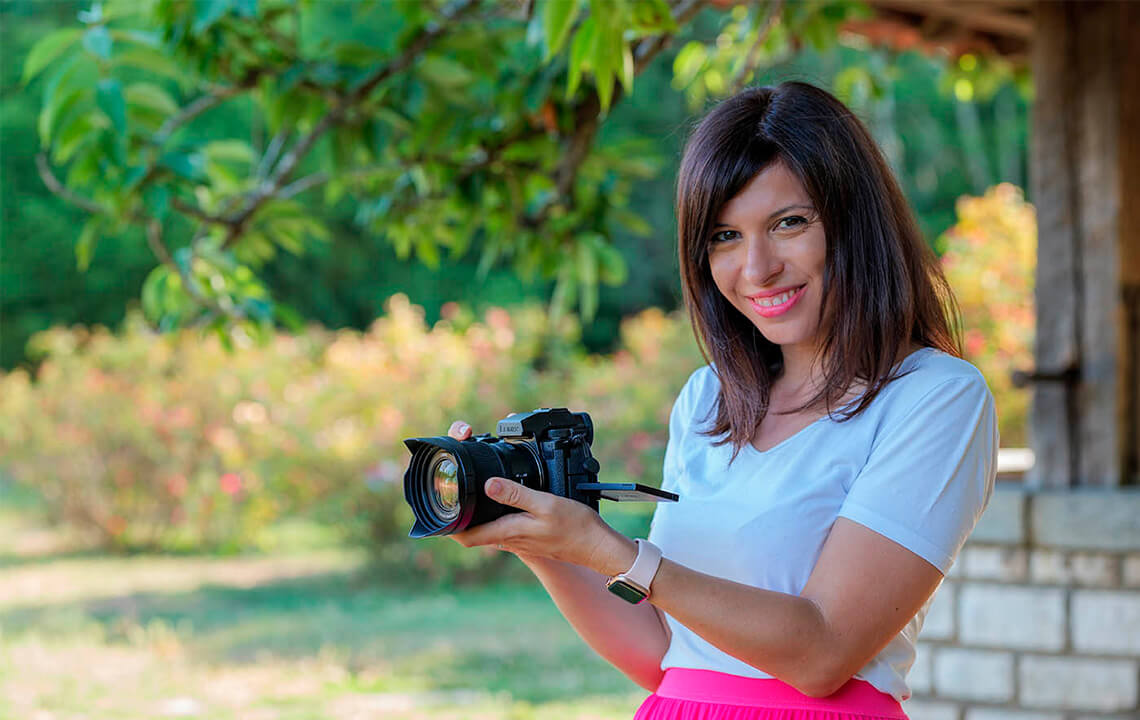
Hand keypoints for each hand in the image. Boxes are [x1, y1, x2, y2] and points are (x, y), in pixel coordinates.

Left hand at [444, 419, 634, 574]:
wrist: (596, 546)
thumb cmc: (575, 528)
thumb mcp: (545, 504)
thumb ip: (516, 494)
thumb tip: (488, 484)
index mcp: (508, 532)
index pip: (466, 536)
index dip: (446, 527)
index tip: (435, 511)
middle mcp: (508, 538)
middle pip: (472, 531)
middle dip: (456, 517)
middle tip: (448, 494)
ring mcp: (518, 538)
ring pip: (486, 528)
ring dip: (474, 515)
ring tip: (466, 493)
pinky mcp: (528, 534)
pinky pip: (502, 526)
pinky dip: (493, 514)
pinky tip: (499, 499)